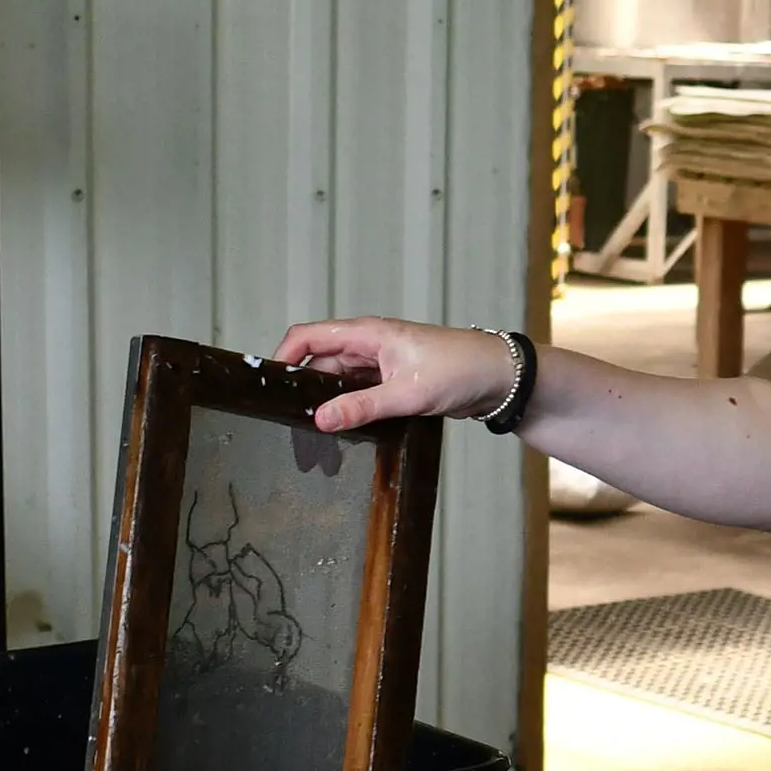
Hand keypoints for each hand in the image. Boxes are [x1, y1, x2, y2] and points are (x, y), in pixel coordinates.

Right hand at [275, 317, 517, 433]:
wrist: (500, 377)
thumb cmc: (460, 369)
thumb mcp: (407, 393)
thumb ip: (362, 407)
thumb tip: (321, 419)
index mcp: (367, 334)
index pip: (308, 335)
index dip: (283, 355)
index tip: (270, 385)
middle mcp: (369, 345)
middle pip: (320, 364)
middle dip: (306, 391)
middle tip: (294, 426)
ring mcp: (381, 364)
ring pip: (340, 382)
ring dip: (330, 405)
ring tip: (318, 436)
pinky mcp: (393, 382)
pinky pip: (360, 394)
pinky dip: (351, 410)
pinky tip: (346, 431)